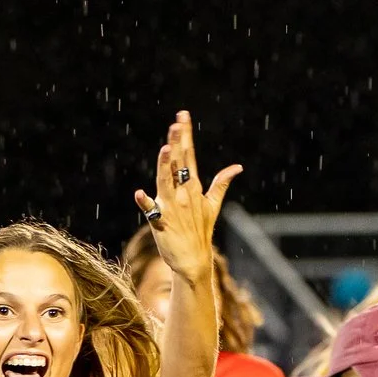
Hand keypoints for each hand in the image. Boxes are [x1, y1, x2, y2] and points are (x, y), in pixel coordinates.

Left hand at [133, 111, 242, 285]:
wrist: (194, 261)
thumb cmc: (200, 231)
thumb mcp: (212, 205)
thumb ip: (221, 184)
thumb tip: (237, 167)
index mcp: (193, 187)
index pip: (189, 155)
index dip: (185, 135)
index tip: (182, 115)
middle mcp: (183, 194)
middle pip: (179, 164)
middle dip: (178, 143)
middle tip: (177, 123)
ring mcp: (172, 208)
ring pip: (166, 182)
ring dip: (166, 166)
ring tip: (166, 148)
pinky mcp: (161, 223)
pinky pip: (151, 212)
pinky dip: (146, 203)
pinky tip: (140, 194)